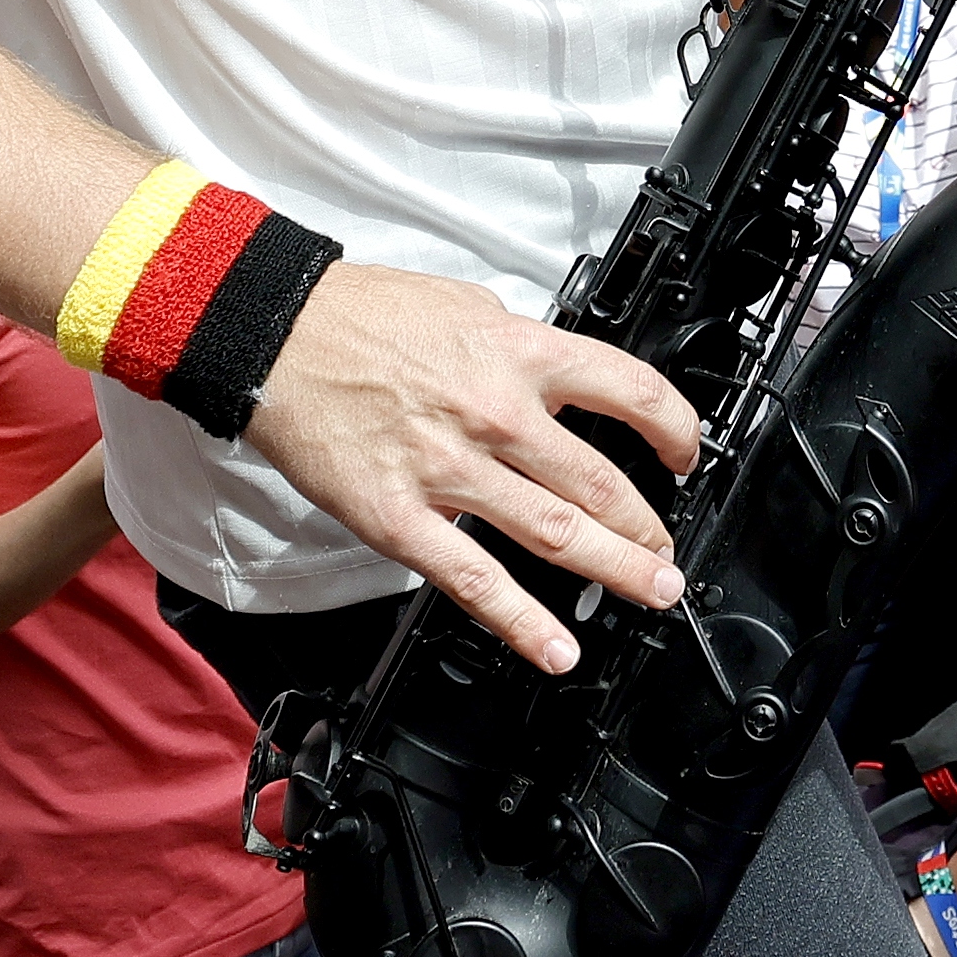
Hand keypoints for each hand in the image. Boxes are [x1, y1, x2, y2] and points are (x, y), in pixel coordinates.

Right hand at [238, 262, 704, 670]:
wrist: (274, 333)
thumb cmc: (361, 315)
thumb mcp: (467, 307)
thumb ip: (521, 351)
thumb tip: (562, 384)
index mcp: (518, 354)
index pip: (629, 391)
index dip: (674, 429)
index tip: (682, 455)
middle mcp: (496, 414)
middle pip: (601, 482)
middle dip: (649, 527)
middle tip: (669, 554)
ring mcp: (449, 471)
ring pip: (554, 534)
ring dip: (616, 571)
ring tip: (651, 592)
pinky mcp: (399, 517)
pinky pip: (472, 580)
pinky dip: (521, 621)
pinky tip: (555, 648)